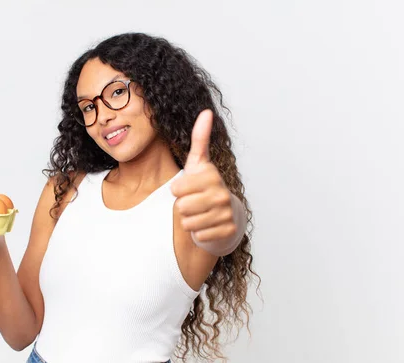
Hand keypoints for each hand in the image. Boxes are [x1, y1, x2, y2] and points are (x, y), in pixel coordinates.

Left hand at [171, 109, 237, 245]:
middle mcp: (221, 194)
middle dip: (183, 207)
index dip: (177, 191)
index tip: (188, 187)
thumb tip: (206, 111)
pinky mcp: (227, 231)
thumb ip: (200, 138)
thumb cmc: (206, 186)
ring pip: (188, 223)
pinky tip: (208, 225)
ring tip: (201, 213)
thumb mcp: (199, 163)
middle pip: (181, 207)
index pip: (175, 189)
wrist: (227, 214)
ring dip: (190, 221)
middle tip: (195, 202)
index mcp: (211, 176)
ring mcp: (226, 213)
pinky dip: (199, 233)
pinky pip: (199, 236)